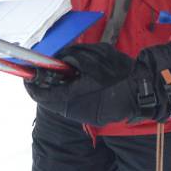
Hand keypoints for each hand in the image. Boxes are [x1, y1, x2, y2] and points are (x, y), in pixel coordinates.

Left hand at [25, 42, 170, 125]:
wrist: (141, 91)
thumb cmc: (118, 74)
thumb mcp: (94, 57)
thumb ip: (73, 56)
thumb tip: (58, 58)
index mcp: (69, 97)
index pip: (40, 93)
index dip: (31, 82)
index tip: (28, 72)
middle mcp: (72, 109)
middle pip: (49, 97)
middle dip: (48, 81)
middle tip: (51, 67)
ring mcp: (81, 113)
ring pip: (61, 99)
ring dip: (61, 85)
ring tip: (71, 71)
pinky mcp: (90, 114)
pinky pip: (74, 101)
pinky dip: (73, 89)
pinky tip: (84, 79)